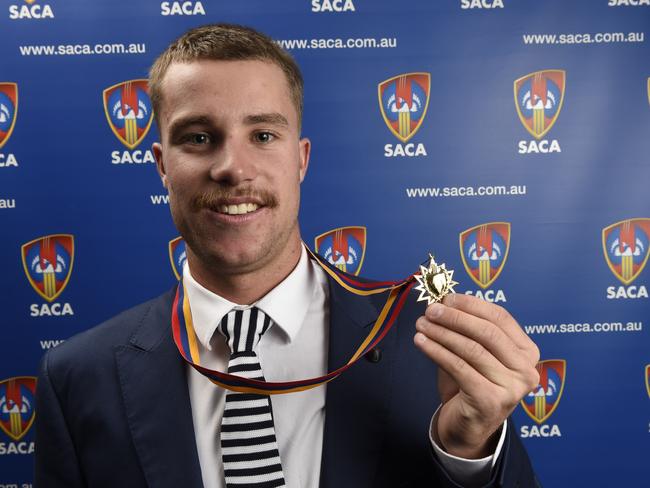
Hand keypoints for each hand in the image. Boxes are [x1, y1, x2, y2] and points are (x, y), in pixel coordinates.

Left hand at [414, 293, 539, 458]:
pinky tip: (421, 342)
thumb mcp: (472, 353)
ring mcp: (511, 388)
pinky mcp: (490, 401)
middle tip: (431, 310)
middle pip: (487, 332)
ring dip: (441, 333)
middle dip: (455, 317)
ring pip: (471, 349)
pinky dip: (436, 351)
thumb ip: (465, 329)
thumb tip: (443, 300)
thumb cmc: (469, 385)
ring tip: (421, 324)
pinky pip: (459, 367)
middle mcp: (526, 370)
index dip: (471, 305)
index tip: (446, 297)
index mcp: (527, 351)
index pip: (500, 318)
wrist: (467, 428)